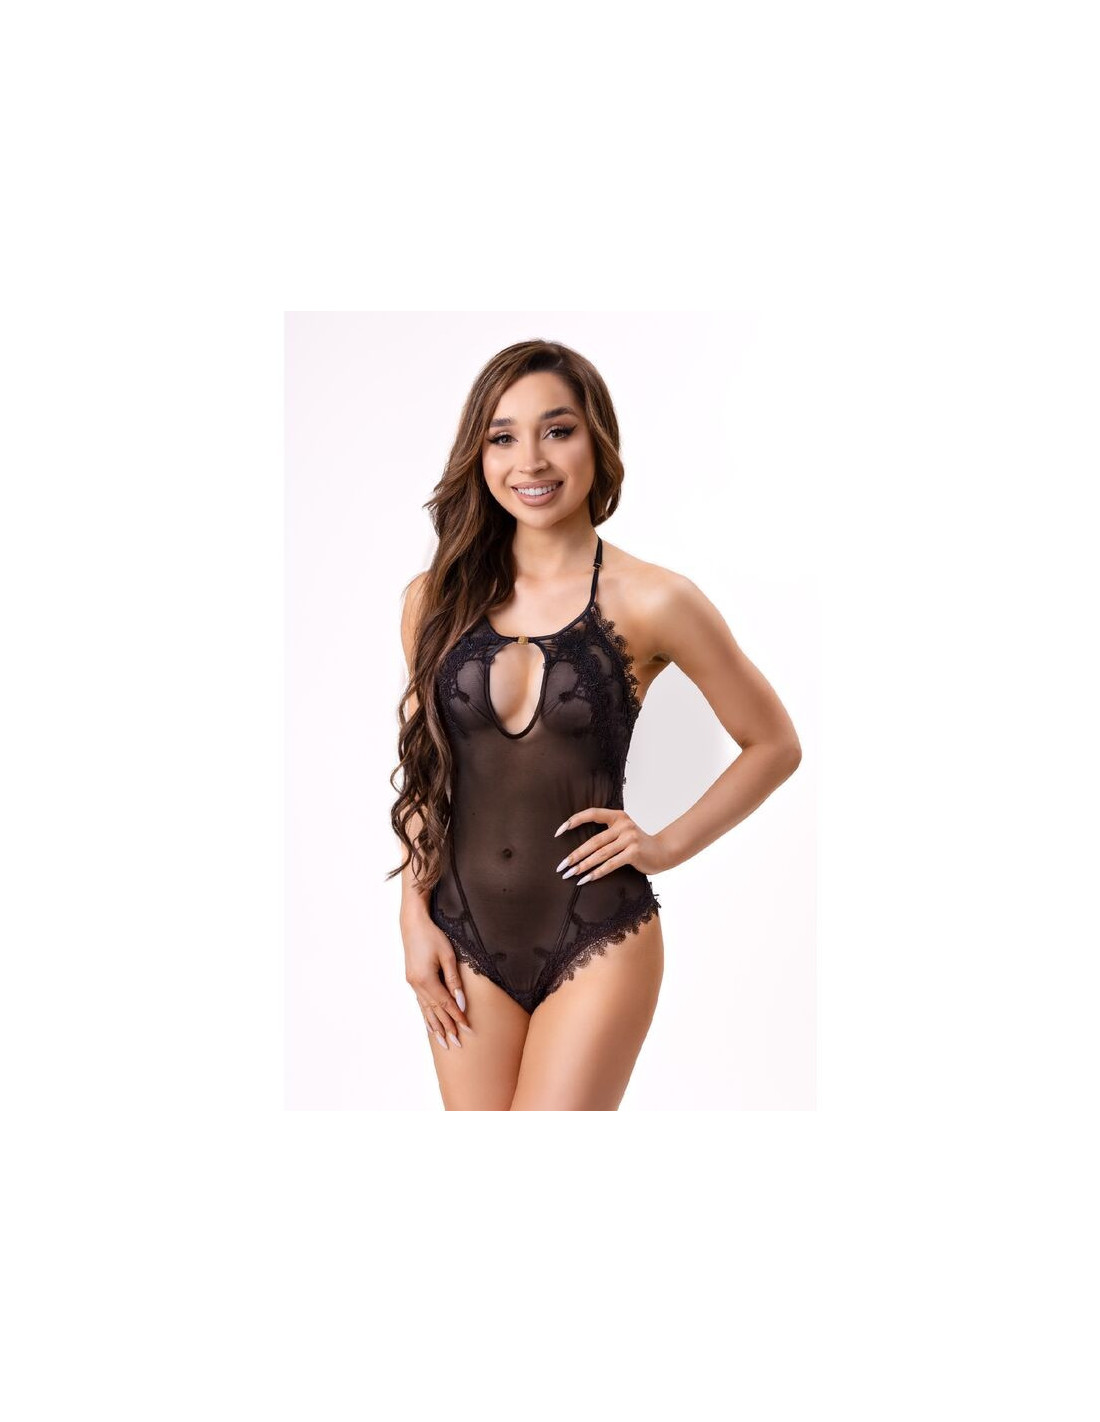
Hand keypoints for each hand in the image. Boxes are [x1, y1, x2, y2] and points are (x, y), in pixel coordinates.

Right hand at [401, 912, 472, 1049]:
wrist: (413, 924)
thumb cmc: (433, 936)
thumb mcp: (447, 956)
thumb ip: (454, 981)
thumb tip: (460, 1002)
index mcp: (426, 980)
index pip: (445, 1004)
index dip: (457, 1017)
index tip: (467, 1029)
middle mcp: (417, 985)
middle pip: (435, 1011)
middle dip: (447, 1028)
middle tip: (456, 1044)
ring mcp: (412, 984)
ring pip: (426, 1010)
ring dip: (435, 1026)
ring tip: (443, 1042)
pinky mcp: (412, 981)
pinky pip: (420, 1003)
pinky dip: (426, 1016)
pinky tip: (429, 1025)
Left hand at [552, 808, 669, 882]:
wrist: (663, 852)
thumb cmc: (637, 845)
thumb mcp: (622, 833)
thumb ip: (606, 834)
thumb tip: (578, 848)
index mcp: (618, 816)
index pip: (592, 813)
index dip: (574, 821)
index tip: (558, 832)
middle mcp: (623, 824)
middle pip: (593, 841)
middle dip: (575, 855)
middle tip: (561, 866)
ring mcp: (629, 838)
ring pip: (600, 854)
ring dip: (583, 866)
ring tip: (570, 875)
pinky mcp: (634, 852)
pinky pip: (611, 864)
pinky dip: (597, 873)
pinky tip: (586, 879)